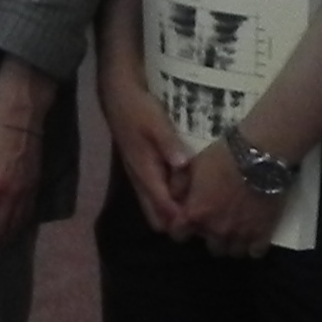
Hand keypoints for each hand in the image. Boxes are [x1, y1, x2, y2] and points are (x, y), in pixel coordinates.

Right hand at [97, 59, 192, 234]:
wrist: (118, 97)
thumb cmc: (138, 109)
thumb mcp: (156, 122)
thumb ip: (169, 144)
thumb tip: (182, 164)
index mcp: (144, 171)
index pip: (162, 206)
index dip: (181, 218)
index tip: (204, 222)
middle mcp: (140, 180)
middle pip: (156, 218)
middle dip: (176, 224)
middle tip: (203, 221)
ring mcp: (139, 178)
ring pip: (154, 210)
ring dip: (172, 215)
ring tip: (199, 214)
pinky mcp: (142, 172)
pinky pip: (155, 198)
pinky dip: (169, 204)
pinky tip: (188, 197)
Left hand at [171, 135, 288, 258]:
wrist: (261, 157)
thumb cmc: (224, 157)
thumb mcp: (192, 166)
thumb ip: (179, 186)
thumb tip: (172, 199)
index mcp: (195, 214)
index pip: (179, 235)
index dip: (182, 228)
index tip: (188, 221)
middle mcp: (216, 229)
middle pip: (210, 246)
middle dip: (211, 235)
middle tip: (217, 221)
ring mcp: (241, 234)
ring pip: (233, 252)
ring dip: (232, 242)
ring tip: (236, 228)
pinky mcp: (263, 233)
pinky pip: (256, 252)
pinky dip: (253, 246)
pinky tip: (253, 234)